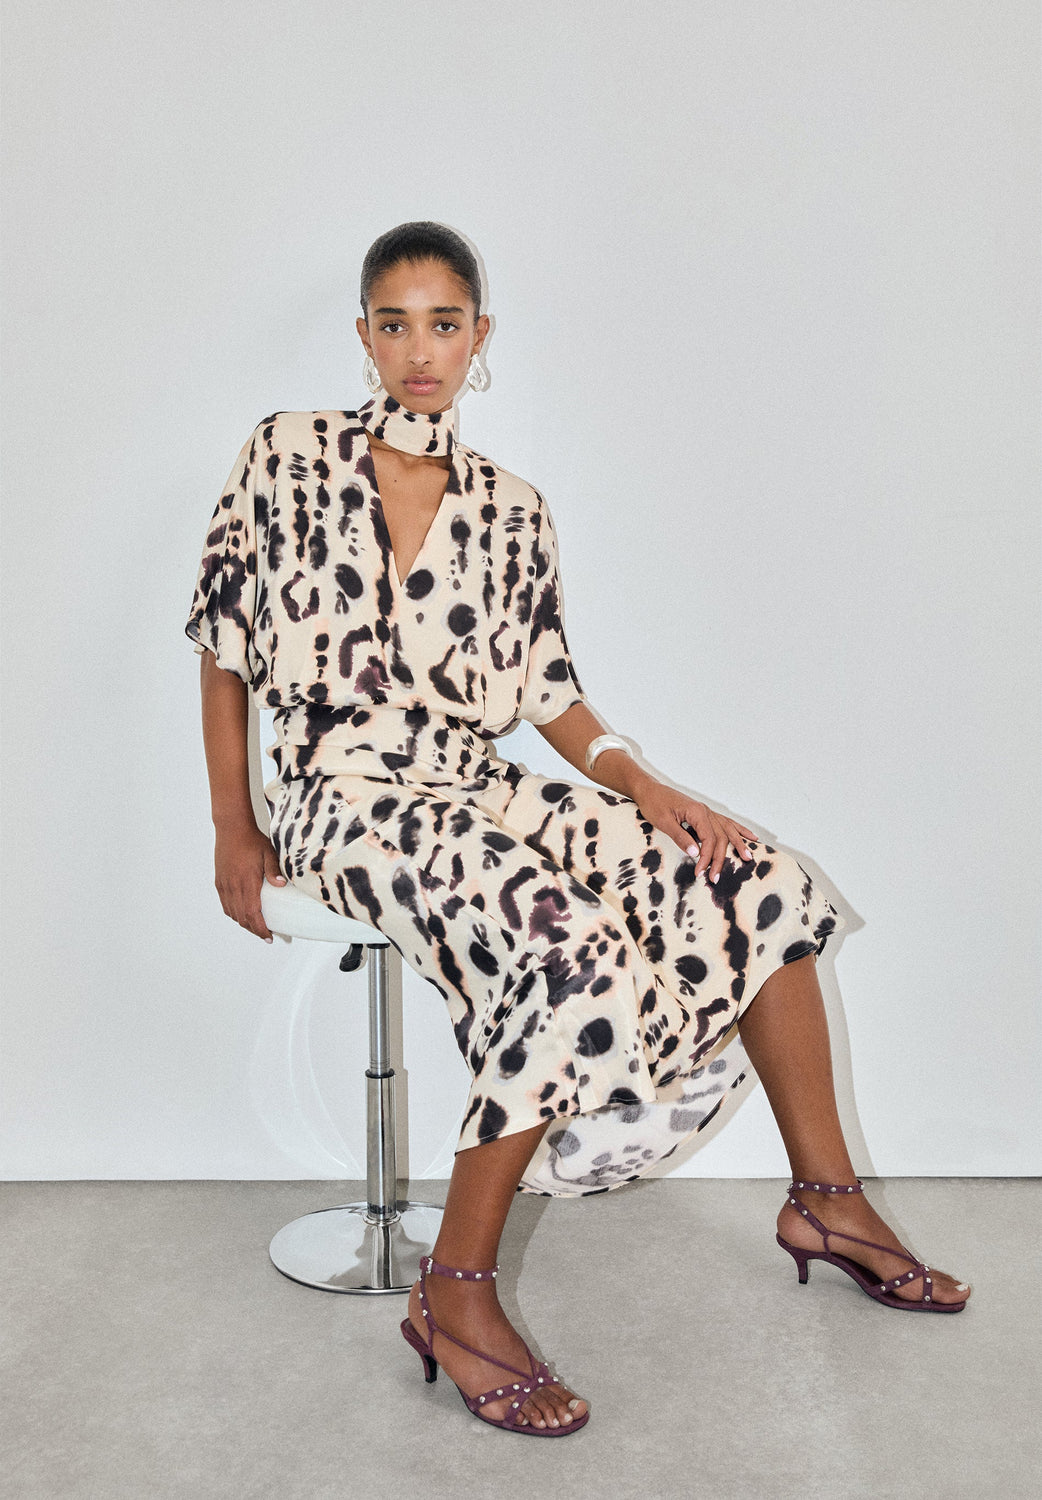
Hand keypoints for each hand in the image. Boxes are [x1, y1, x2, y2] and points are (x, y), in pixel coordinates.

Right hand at [213, 820, 286, 941]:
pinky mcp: (219, 882)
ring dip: (244, 923)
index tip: (268, 937)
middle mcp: (233, 886)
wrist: (232, 829)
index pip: (252, 913)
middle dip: (254, 930)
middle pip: (242, 917)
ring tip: (256, 927)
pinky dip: (233, 914)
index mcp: (246, 881)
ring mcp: (224, 885)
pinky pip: (225, 904)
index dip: (259, 928)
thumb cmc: (252, 840)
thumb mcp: (268, 852)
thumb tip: (280, 885)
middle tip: (266, 935)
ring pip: (232, 913)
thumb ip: (273, 870)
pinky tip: (241, 915)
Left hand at [632, 780, 757, 884]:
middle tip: (714, 877)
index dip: (706, 858)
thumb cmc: (654, 804)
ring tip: (748, 857)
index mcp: (697, 812)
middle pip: (720, 837)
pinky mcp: (704, 813)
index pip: (708, 839)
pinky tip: (749, 836)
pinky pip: (725, 822)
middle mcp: (705, 811)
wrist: (649, 790)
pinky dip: (738, 830)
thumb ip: (680, 837)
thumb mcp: (664, 822)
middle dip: (719, 859)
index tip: (700, 872)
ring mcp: (706, 811)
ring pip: (727, 830)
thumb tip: (696, 853)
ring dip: (738, 844)